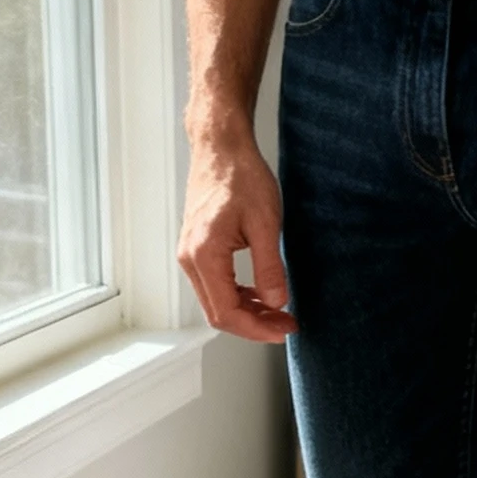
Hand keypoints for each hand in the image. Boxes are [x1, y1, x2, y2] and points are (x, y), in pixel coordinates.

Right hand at [178, 129, 296, 342]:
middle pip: (218, 313)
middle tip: (287, 325)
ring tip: (279, 311)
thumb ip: (269, 267)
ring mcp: (190, 254)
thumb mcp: (266, 223)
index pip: (226, 312)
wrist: (220, 148)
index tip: (284, 330)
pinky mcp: (196, 248)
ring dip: (247, 311)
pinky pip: (215, 284)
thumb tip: (276, 301)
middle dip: (254, 325)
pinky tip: (261, 292)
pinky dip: (239, 295)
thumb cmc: (241, 176)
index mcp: (204, 255)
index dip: (257, 329)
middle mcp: (190, 259)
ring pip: (216, 300)